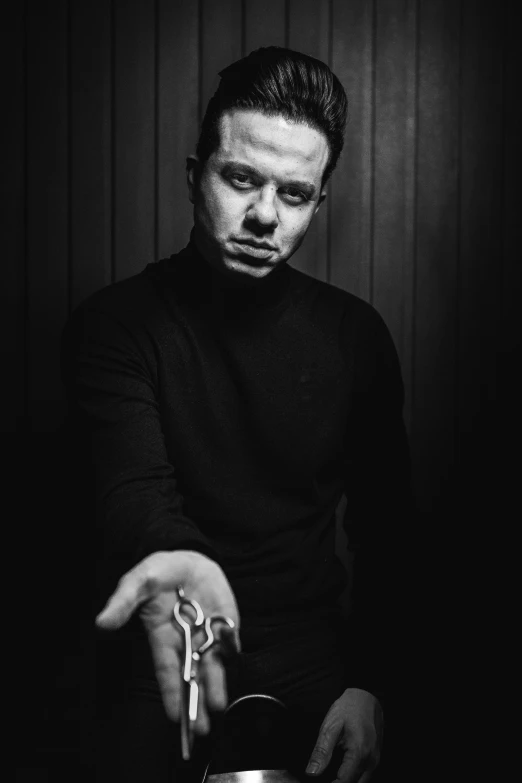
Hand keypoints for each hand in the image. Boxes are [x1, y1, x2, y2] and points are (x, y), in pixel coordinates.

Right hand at [95, 549, 240, 735]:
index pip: (166, 669)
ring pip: (212, 666)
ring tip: (218, 708)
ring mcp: (206, 634)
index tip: (175, 716)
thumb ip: (123, 602)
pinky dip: (231, 648)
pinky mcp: (225, 625)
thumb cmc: (159, 572)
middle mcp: (184, 641)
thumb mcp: (137, 581)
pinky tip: (230, 657)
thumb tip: (102, 623)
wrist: (188, 558)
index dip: (171, 692)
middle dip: (195, 700)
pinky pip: (230, 641)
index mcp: (161, 636)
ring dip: (215, 687)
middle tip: (200, 727)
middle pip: (190, 675)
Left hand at [305, 688, 382, 782]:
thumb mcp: (330, 726)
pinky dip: (354, 778)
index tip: (318, 782)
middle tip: (324, 778)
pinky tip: (341, 771)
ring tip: (331, 776)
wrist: (366, 696)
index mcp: (359, 753)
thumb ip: (321, 751)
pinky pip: (365, 776)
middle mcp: (371, 761)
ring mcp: (376, 760)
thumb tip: (311, 772)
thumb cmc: (348, 708)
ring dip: (347, 781)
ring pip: (361, 782)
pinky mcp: (376, 758)